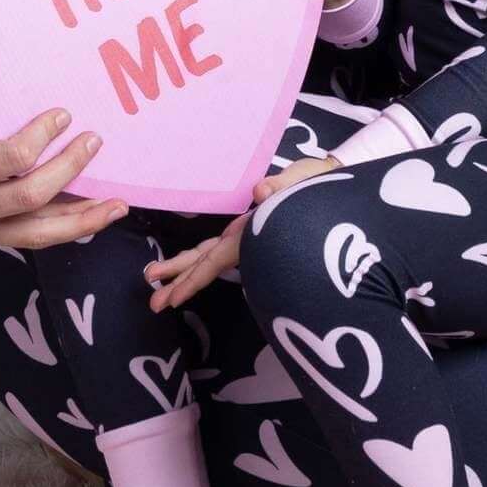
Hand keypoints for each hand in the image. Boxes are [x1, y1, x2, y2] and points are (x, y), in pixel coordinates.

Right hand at [0, 97, 128, 248]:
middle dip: (69, 171)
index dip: (42, 138)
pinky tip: (90, 217)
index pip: (9, 160)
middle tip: (95, 142)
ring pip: (33, 233)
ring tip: (116, 206)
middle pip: (28, 199)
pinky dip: (61, 228)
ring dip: (80, 219)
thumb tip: (38, 78)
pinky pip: (25, 238)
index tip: (64, 114)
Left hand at [144, 154, 342, 310]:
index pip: (216, 260)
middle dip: (180, 282)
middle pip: (206, 262)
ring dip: (184, 270)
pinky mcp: (248, 227)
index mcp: (252, 233)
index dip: (193, 279)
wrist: (332, 183)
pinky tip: (190, 262)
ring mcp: (246, 234)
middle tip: (153, 304)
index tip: (171, 299)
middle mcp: (245, 237)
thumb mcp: (303, 183)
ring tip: (156, 281)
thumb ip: (282, 187)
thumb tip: (260, 191)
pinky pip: (220, 244)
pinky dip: (201, 256)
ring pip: (209, 255)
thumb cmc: (318, 185)